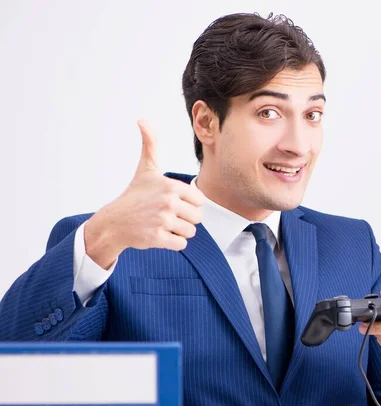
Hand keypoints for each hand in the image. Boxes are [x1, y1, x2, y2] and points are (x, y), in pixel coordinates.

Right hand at [85, 120, 204, 268]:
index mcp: (171, 186)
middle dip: (185, 220)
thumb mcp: (145, 169)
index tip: (171, 203)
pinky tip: (159, 236)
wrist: (114, 222)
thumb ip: (150, 145)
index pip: (200, 202)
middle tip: (166, 216)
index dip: (188, 205)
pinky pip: (181, 244)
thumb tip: (142, 119)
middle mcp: (168, 202)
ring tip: (162, 225)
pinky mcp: (157, 238)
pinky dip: (172, 243)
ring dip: (179, 232)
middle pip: (197, 218)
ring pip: (191, 232)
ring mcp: (162, 221)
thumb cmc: (134, 196)